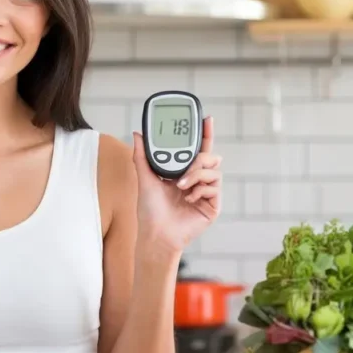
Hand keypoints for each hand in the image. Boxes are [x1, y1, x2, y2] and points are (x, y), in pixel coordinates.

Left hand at [132, 116, 221, 252]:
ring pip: (213, 171)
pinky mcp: (213, 205)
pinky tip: (188, 198)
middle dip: (200, 156)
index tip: (206, 119)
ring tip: (181, 185)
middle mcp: (196, 180)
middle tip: (188, 163)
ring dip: (196, 175)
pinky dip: (199, 190)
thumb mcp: (145, 178)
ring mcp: (206, 193)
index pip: (197, 149)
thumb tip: (137, 134)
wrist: (156, 234)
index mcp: (183, 172)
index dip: (204, 134)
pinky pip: (214, 188)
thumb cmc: (150, 210)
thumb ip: (142, 155)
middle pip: (210, 157)